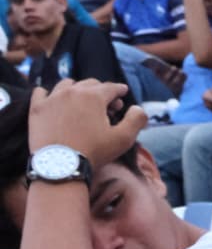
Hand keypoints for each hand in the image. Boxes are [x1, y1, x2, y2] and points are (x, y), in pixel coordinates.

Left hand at [27, 80, 146, 169]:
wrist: (61, 166)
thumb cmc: (95, 152)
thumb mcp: (124, 139)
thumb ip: (136, 120)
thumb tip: (138, 107)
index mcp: (94, 96)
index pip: (111, 87)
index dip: (119, 90)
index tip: (123, 93)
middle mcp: (72, 91)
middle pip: (90, 83)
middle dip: (101, 91)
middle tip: (107, 105)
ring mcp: (52, 98)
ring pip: (66, 84)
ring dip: (77, 89)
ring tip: (81, 101)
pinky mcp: (37, 108)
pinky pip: (41, 92)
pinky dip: (50, 94)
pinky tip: (54, 101)